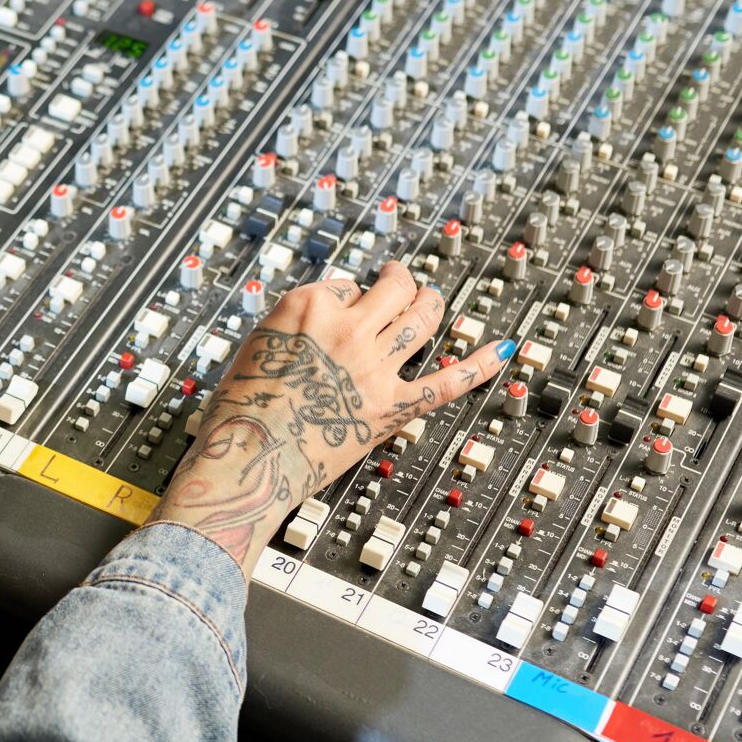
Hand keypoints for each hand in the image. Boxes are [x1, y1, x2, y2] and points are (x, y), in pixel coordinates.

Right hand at [149, 261, 513, 571]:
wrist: (245, 460)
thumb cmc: (238, 413)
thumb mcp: (254, 350)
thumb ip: (291, 333)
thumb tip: (317, 331)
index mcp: (306, 306)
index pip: (345, 283)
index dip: (348, 295)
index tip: (347, 306)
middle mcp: (346, 328)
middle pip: (394, 288)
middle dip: (401, 281)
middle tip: (402, 281)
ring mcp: (373, 367)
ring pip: (423, 318)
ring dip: (433, 304)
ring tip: (433, 300)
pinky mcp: (391, 408)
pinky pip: (448, 381)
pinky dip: (481, 365)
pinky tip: (503, 351)